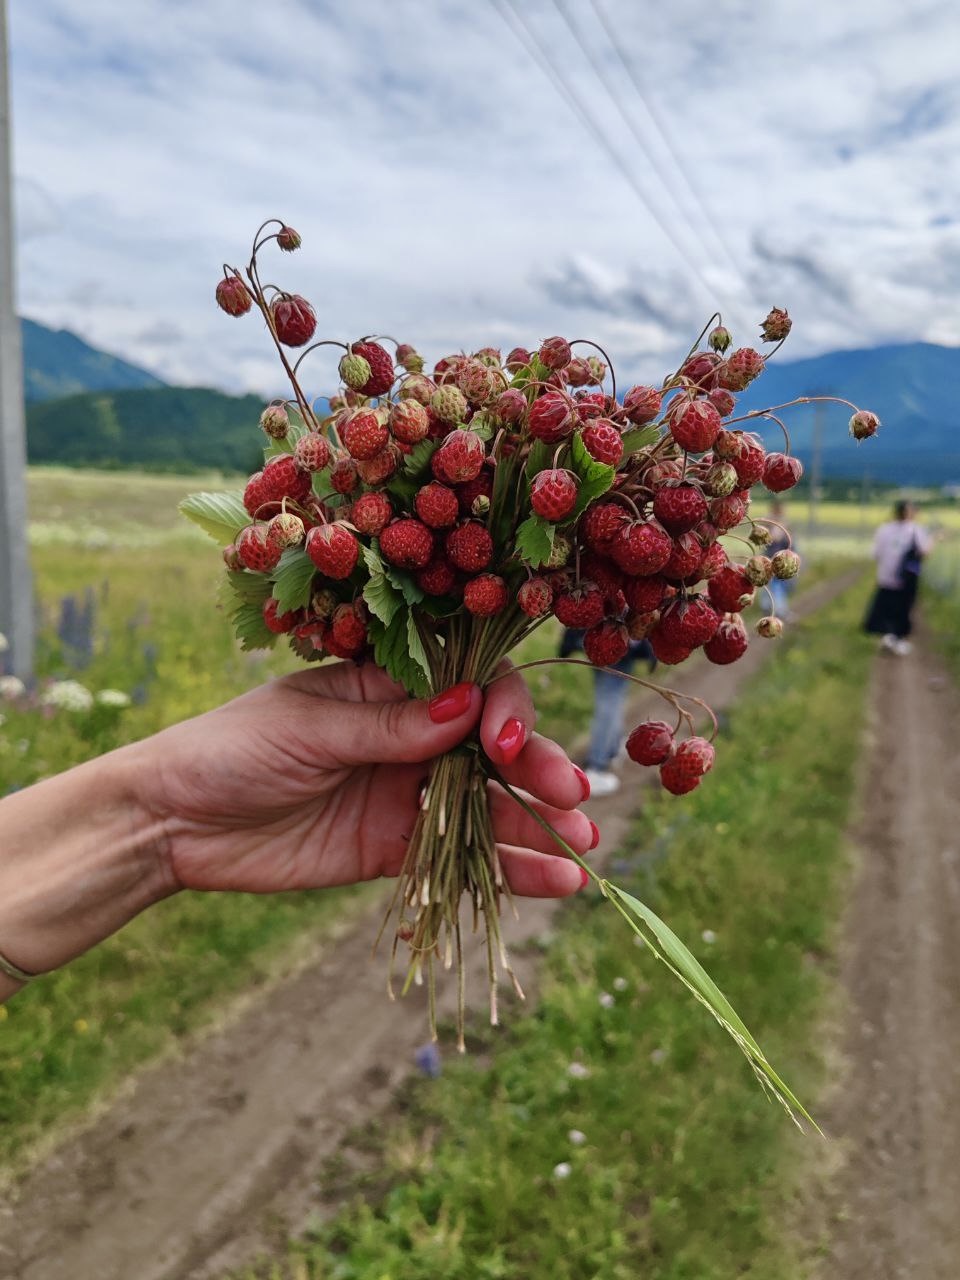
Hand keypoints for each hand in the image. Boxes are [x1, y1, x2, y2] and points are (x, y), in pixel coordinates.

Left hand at [145, 661, 595, 898]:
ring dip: (538, 825)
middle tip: (572, 797)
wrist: (173, 823)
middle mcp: (410, 735)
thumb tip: (469, 710)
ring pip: (488, 806)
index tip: (508, 741)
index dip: (502, 709)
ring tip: (583, 850)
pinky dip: (506, 869)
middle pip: (493, 747)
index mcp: (389, 686)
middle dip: (537, 769)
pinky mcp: (395, 848)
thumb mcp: (308, 728)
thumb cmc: (231, 750)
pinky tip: (551, 881)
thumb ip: (389, 727)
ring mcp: (406, 792)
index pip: (469, 686)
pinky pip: (461, 856)